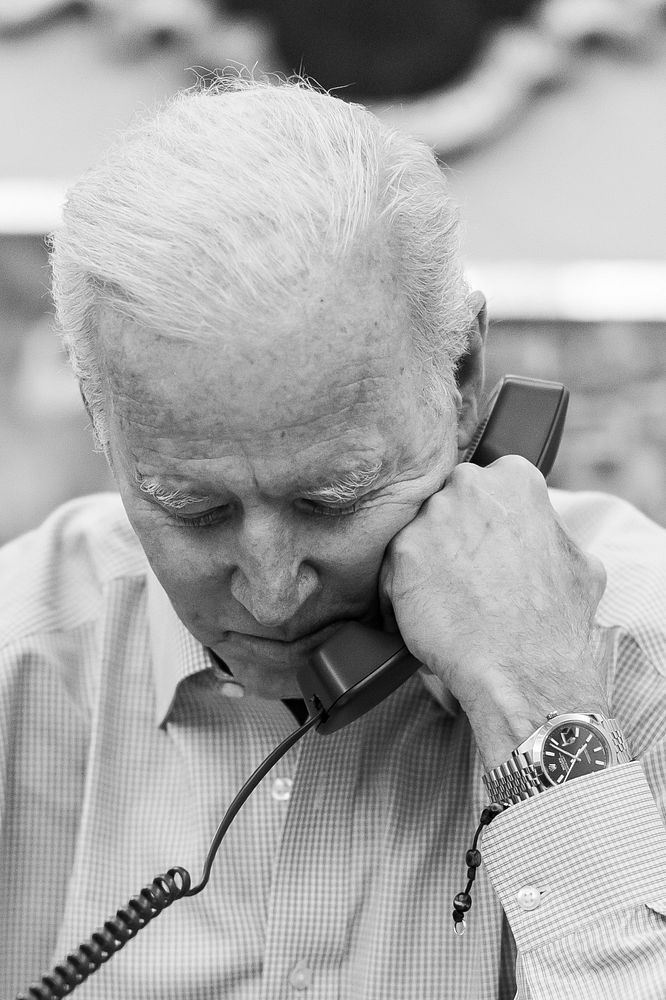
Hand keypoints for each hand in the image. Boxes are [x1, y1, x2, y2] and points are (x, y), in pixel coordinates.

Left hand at [379, 456, 610, 768]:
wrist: (523, 671)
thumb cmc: (556, 624)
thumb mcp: (580, 561)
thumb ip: (550, 529)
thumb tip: (541, 528)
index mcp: (515, 478)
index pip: (489, 483)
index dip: (487, 519)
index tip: (488, 545)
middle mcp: (469, 485)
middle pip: (449, 501)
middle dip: (454, 531)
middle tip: (467, 574)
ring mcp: (432, 516)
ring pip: (421, 532)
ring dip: (427, 560)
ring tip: (449, 600)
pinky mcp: (401, 552)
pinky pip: (396, 566)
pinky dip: (405, 590)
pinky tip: (427, 616)